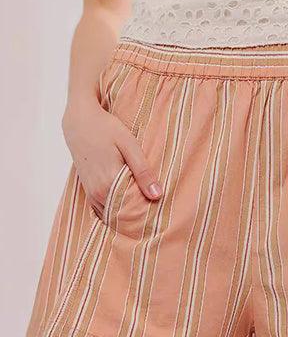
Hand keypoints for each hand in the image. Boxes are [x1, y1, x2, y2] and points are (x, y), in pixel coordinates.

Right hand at [62, 98, 161, 218]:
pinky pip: (103, 209)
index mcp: (109, 183)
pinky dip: (116, 209)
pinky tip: (128, 204)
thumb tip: (157, 195)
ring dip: (127, 213)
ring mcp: (91, 193)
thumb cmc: (106, 129)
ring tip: (144, 209)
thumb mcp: (130, 146)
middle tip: (156, 214)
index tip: (160, 213)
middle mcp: (98, 193)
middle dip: (139, 215)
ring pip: (113, 213)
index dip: (148, 212)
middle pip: (123, 214)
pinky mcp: (88, 190)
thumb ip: (143, 172)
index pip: (133, 209)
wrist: (79, 121)